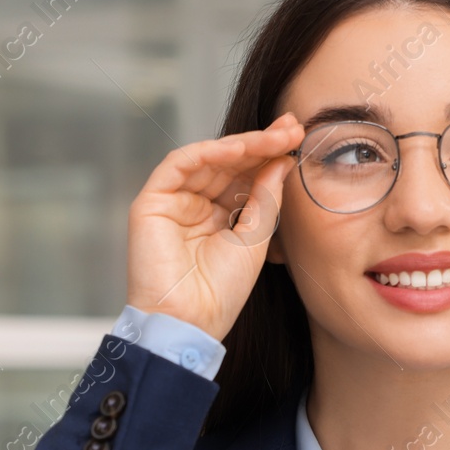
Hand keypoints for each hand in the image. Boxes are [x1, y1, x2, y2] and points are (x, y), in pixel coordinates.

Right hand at [126, 111, 304, 340]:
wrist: (190, 322)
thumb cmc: (221, 292)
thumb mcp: (255, 238)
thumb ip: (266, 197)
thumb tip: (282, 160)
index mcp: (220, 216)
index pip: (245, 175)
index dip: (270, 155)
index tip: (298, 138)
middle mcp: (195, 204)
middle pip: (229, 163)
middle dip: (261, 143)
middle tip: (291, 127)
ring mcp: (173, 201)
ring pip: (208, 159)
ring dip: (242, 144)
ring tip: (273, 137)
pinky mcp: (152, 202)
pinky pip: (180, 164)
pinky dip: (209, 152)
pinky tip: (239, 148)